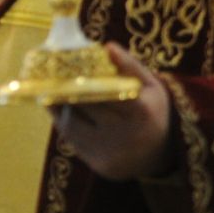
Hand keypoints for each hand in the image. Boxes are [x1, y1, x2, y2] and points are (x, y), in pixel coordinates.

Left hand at [49, 43, 173, 180]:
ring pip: (73, 126)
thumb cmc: (154, 112)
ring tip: (51, 93)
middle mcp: (126, 135)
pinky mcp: (99, 166)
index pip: (104, 90)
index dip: (82, 79)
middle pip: (85, 107)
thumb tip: (107, 46)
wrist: (163, 154)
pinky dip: (64, 125)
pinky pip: (73, 141)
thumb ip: (130, 66)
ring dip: (59, 108)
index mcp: (141, 111)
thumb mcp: (152, 86)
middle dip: (67, 91)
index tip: (65, 67)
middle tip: (51, 77)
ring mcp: (111, 153)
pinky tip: (61, 112)